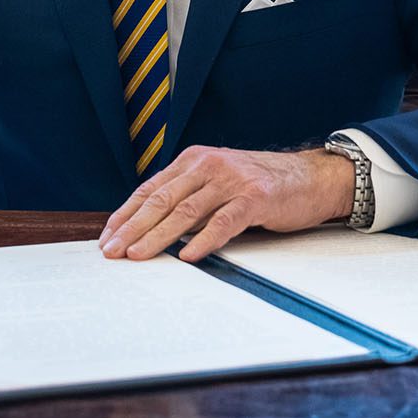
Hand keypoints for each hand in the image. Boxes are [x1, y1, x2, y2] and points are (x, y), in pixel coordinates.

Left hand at [99, 145, 354, 262]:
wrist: (310, 177)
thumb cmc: (260, 185)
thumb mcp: (217, 182)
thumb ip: (188, 197)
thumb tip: (149, 228)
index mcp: (193, 161)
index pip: (150, 190)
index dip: (125, 215)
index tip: (106, 238)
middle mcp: (207, 165)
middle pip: (161, 200)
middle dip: (132, 228)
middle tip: (111, 251)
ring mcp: (231, 180)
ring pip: (186, 211)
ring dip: (157, 236)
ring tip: (138, 255)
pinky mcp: (255, 197)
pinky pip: (224, 221)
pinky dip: (203, 240)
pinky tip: (188, 255)